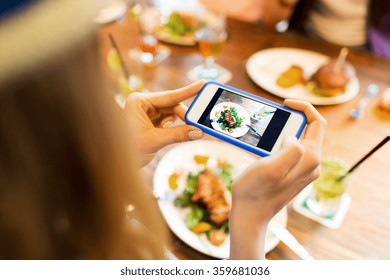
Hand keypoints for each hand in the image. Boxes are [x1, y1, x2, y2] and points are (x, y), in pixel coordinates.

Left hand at [124, 80, 205, 165]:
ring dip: (180, 122)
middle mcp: (142, 103)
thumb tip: (198, 132)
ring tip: (189, 131)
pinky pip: (167, 120)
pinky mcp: (149, 121)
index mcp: (139, 101)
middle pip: (172, 105)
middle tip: (199, 123)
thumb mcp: (155, 141)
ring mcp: (146, 112)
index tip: (203, 84)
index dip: (188, 91)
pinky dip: (174, 127)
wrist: (115, 164)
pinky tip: (174, 133)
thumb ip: (178, 135)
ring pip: (171, 113)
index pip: (169, 96)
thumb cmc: (129, 150)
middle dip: (184, 115)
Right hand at [229, 99, 326, 258]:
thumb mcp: (272, 167)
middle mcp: (312, 164)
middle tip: (271, 118)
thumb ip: (290, 149)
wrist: (250, 214)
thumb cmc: (256, 192)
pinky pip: (291, 151)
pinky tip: (265, 147)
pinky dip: (279, 143)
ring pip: (299, 140)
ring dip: (284, 131)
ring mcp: (303, 170)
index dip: (303, 108)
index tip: (284, 103)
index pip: (317, 123)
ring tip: (265, 133)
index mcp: (310, 159)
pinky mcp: (293, 174)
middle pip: (308, 130)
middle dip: (292, 119)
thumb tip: (293, 137)